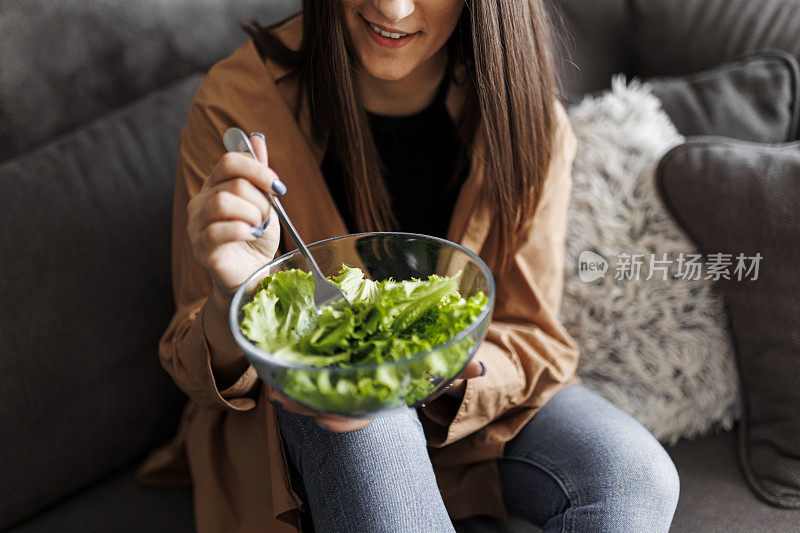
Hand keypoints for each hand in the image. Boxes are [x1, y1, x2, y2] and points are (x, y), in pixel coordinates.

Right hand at [187, 132, 283, 296]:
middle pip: (233, 185)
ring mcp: (197, 225)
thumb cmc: (257, 238)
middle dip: (261, 202)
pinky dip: (242, 230)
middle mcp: (201, 201)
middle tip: (267, 219)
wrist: (254, 275)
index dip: (258, 170)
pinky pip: (218, 230)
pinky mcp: (201, 248)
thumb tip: (257, 137)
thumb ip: (259, 173)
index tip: (279, 188)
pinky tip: (252, 235)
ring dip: (252, 215)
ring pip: (223, 203)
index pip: (230, 161)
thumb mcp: (264, 202)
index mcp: (215, 186)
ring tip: (258, 228)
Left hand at [267, 358, 485, 431]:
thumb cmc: (424, 352)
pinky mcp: (330, 356)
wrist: (413, 334)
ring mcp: (344, 375)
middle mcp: (360, 388)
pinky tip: (276, 370)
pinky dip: (294, 371)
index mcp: (381, 390)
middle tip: (284, 402)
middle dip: (307, 407)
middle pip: (330, 406)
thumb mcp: (438, 357)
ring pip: (314, 392)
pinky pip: (310, 369)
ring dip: (293, 393)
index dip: (345, 420)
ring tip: (275, 391)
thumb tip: (477, 367)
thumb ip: (455, 363)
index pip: (364, 413)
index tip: (326, 421)